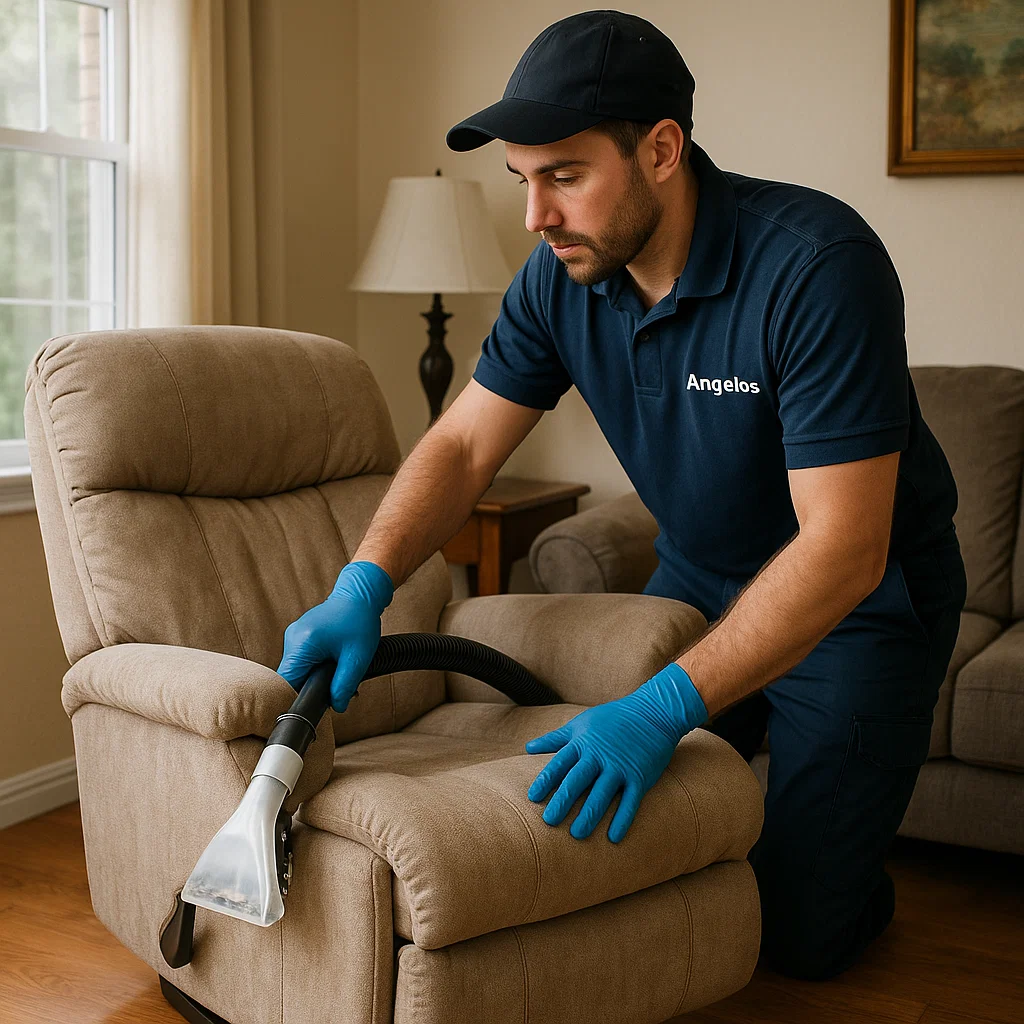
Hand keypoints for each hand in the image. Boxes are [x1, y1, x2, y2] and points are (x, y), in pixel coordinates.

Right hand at [276, 561, 393, 711]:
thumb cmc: (360, 620)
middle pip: (290, 677)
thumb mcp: (357, 657)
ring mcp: (293, 635)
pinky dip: (314, 665)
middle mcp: (292, 638)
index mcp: (303, 643)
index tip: (311, 705)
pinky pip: (301, 658)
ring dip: (313, 676)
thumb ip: (344, 685)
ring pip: (296, 668)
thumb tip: (336, 707)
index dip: (297, 697)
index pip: (287, 682)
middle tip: (333, 690)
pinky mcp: (299, 635)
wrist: (360, 595)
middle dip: (310, 687)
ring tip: (336, 672)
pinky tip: (331, 663)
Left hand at [524, 663, 706, 842]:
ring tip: (577, 834)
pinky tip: (613, 837)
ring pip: (602, 794)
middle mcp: (599, 756)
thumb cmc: (612, 718)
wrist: (653, 712)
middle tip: (549, 822)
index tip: (532, 798)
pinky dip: (622, 819)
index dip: (546, 781)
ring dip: (589, 815)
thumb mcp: (581, 723)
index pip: (560, 764)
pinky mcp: (640, 776)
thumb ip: (555, 738)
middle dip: (563, 802)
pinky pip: (630, 802)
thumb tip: (527, 748)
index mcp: (583, 742)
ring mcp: (620, 767)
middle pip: (577, 781)